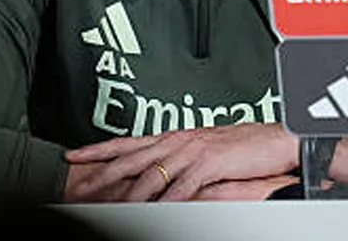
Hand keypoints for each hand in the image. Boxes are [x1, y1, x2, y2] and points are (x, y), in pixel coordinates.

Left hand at [64, 123, 299, 201]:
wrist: (273, 138)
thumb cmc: (241, 146)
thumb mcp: (201, 152)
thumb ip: (176, 163)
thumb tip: (152, 177)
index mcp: (173, 136)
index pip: (127, 141)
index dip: (98, 149)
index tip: (74, 156)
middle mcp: (177, 140)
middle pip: (129, 158)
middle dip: (100, 174)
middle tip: (78, 187)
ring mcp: (191, 151)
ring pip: (149, 175)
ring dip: (125, 194)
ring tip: (106, 207)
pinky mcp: (208, 164)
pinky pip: (180, 188)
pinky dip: (163, 203)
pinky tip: (150, 212)